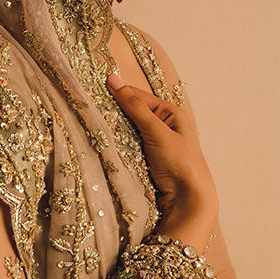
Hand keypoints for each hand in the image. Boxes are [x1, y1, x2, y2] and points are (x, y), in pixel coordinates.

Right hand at [106, 73, 217, 226]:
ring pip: (127, 132)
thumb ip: (135, 107)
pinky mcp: (146, 160)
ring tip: (96, 130)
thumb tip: (113, 80)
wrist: (187, 199)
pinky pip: (127, 148)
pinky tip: (107, 147)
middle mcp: (162, 126)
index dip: (117, 94)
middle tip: (92, 113)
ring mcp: (153, 144)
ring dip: (115, 133)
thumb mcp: (157, 131)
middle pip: (131, 114)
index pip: (138, 96)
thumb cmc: (180, 162)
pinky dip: (118, 148)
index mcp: (170, 113)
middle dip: (114, 115)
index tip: (93, 93)